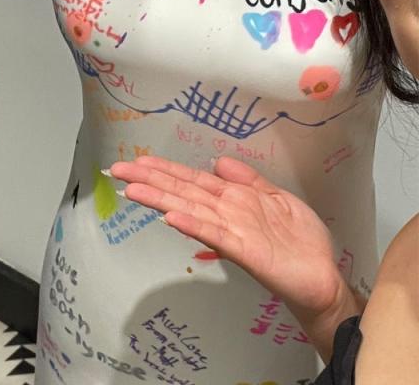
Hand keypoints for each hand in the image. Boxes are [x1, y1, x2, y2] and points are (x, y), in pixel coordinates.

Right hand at [109, 156, 347, 318]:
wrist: (322, 278)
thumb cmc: (301, 242)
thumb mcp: (278, 199)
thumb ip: (249, 180)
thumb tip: (219, 160)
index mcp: (233, 198)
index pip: (192, 180)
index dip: (165, 169)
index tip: (138, 160)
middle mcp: (226, 213)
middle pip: (182, 192)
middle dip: (149, 180)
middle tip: (117, 170)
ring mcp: (232, 231)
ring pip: (190, 210)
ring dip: (160, 200)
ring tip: (132, 190)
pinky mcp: (244, 251)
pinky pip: (215, 235)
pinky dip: (193, 226)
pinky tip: (171, 218)